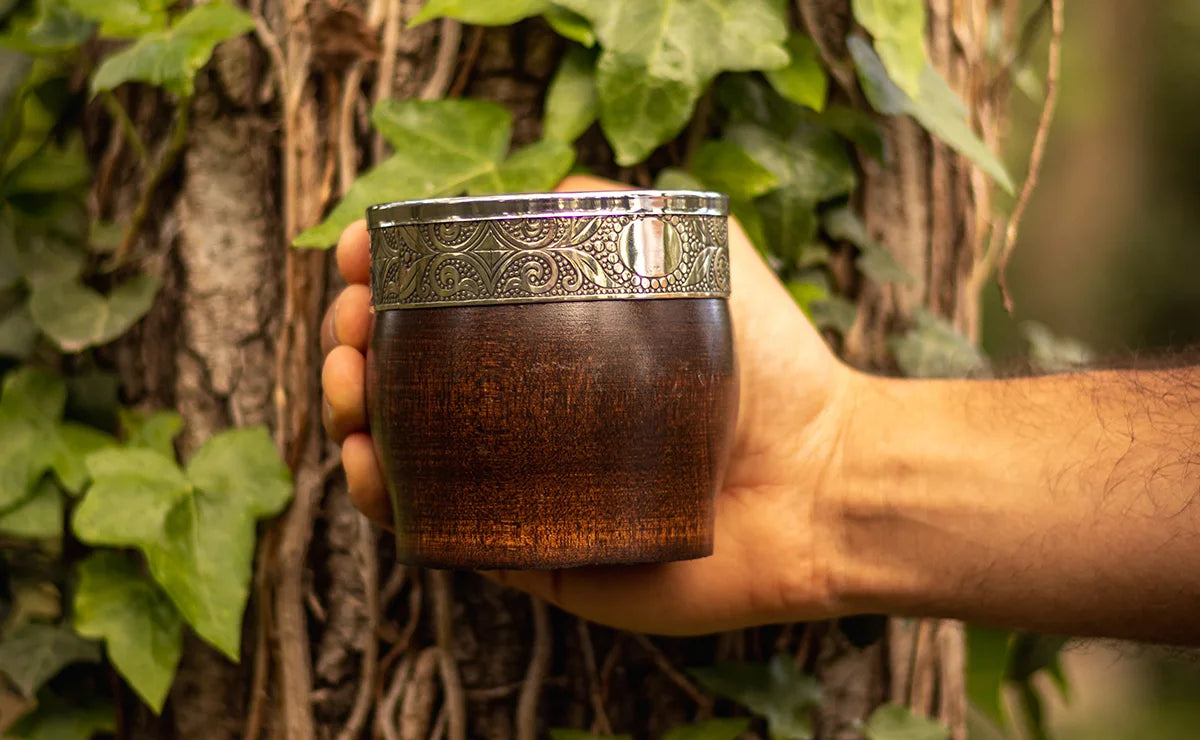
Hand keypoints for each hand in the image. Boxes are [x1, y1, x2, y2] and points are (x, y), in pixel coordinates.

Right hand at [320, 175, 856, 634]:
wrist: (822, 481)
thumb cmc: (770, 369)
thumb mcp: (697, 258)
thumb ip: (623, 212)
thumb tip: (539, 187)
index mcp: (550, 351)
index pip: (442, 310)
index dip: (385, 280)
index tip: (358, 255)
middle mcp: (525, 416)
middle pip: (405, 380)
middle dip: (351, 343)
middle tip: (348, 325)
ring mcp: (521, 486)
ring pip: (404, 454)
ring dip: (349, 415)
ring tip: (345, 384)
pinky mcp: (529, 551)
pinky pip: (438, 530)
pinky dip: (387, 500)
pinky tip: (367, 464)